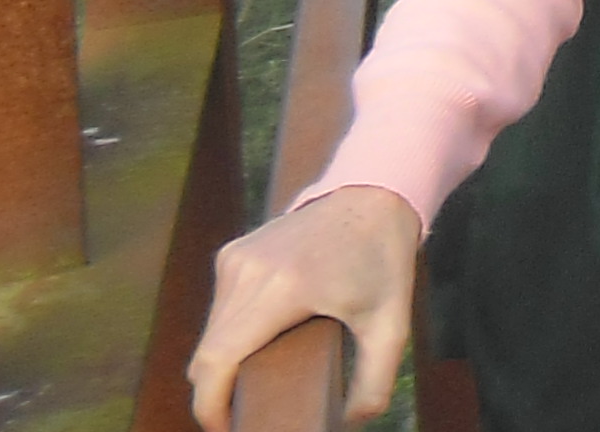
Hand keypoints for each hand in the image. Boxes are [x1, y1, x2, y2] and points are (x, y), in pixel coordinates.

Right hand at [188, 184, 420, 429]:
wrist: (373, 191)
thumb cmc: (383, 259)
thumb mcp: (391, 324)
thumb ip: (375, 382)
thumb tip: (350, 424)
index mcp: (280, 288)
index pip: (216, 360)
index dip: (210, 407)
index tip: (228, 430)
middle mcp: (246, 270)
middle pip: (208, 354)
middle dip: (218, 394)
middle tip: (248, 416)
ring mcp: (235, 258)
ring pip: (210, 334)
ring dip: (223, 365)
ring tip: (255, 386)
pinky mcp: (234, 252)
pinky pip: (218, 311)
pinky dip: (228, 337)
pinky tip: (255, 349)